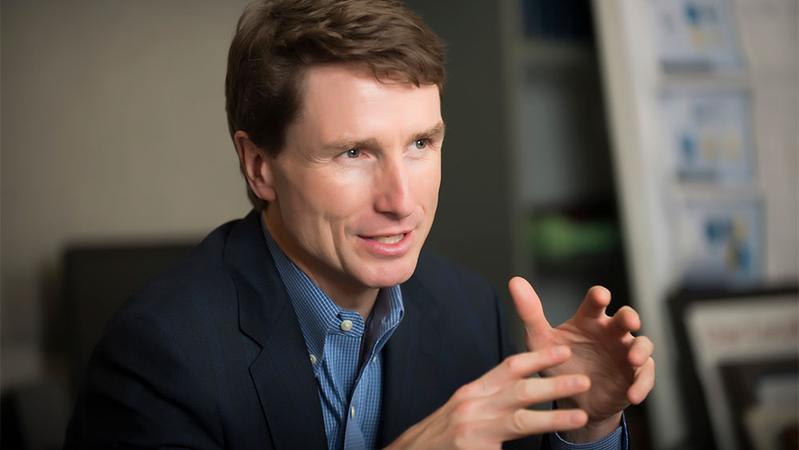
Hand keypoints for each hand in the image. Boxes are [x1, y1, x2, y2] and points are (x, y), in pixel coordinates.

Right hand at [385, 348, 590, 449]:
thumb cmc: (439, 437)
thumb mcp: (463, 410)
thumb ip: (490, 400)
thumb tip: (523, 393)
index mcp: (472, 392)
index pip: (508, 367)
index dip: (538, 357)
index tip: (563, 350)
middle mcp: (472, 406)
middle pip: (519, 389)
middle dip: (554, 384)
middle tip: (583, 380)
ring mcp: (473, 430)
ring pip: (521, 420)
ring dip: (554, 417)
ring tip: (580, 415)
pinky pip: (509, 448)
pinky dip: (535, 441)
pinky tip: (553, 446)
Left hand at [509, 277, 654, 442]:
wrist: (570, 400)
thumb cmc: (557, 362)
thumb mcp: (540, 341)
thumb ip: (530, 313)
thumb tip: (514, 281)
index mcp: (588, 320)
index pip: (595, 302)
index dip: (599, 296)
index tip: (600, 296)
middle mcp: (610, 332)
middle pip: (625, 318)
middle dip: (629, 317)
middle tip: (629, 321)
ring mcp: (625, 353)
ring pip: (643, 344)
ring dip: (640, 350)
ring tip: (633, 360)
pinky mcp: (634, 376)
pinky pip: (644, 377)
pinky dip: (641, 385)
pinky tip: (633, 395)